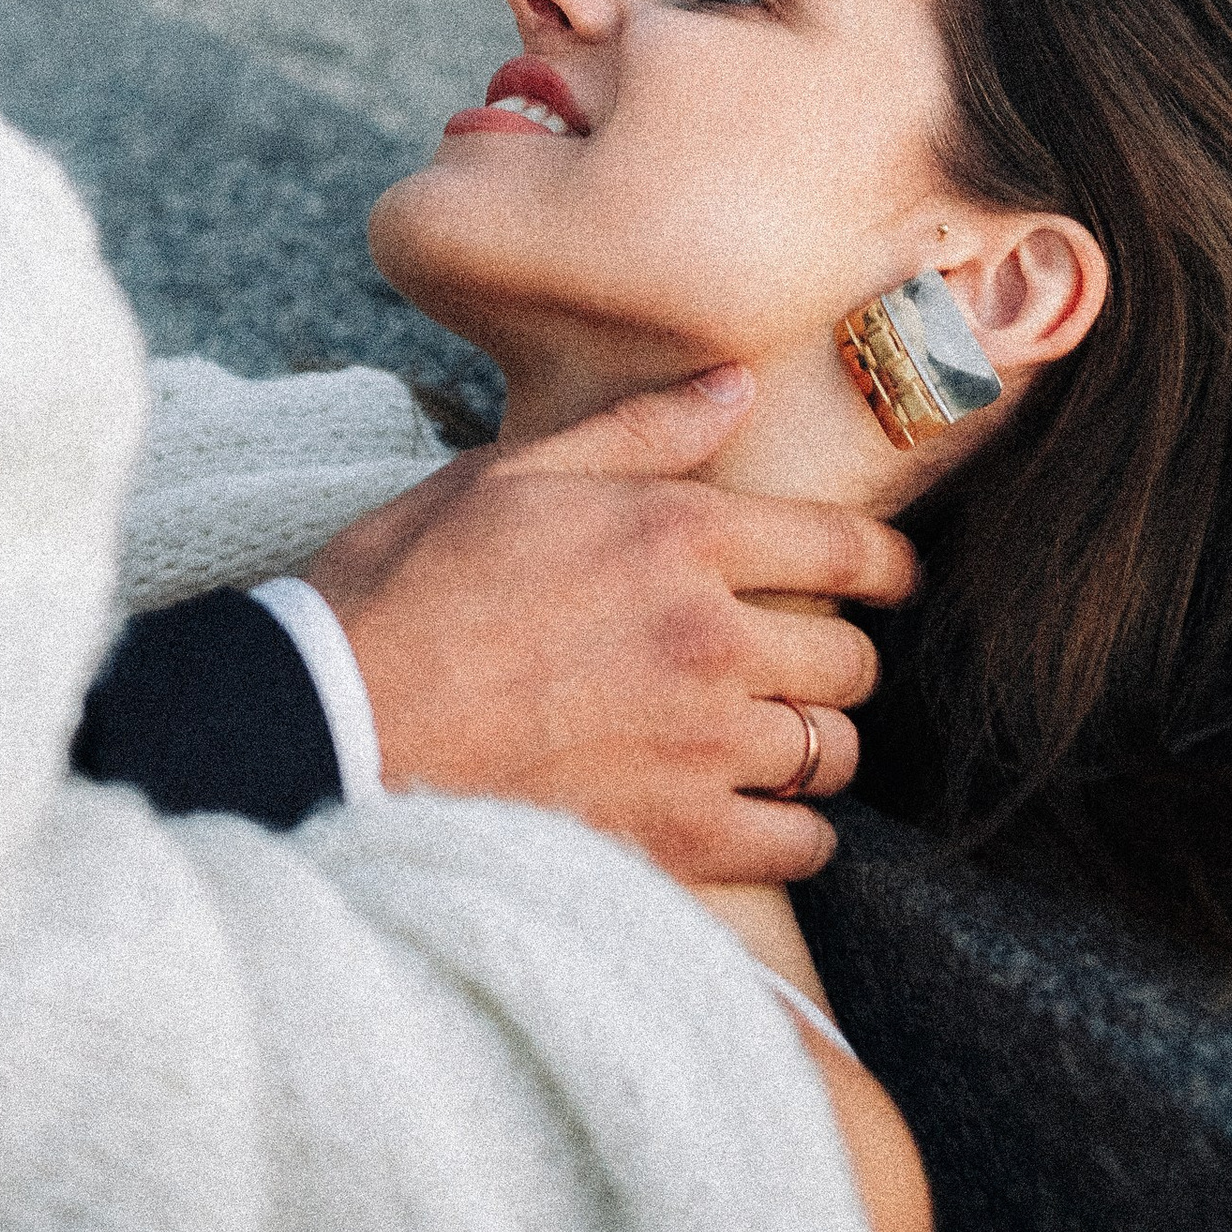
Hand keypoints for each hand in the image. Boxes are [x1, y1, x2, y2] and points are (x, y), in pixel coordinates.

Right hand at [303, 372, 917, 882]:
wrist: (340, 717)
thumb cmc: (411, 583)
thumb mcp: (513, 471)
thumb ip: (640, 430)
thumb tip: (735, 385)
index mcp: (678, 534)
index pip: (843, 546)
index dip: (886, 563)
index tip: (891, 577)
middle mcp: (711, 638)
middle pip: (849, 658)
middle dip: (837, 654)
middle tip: (801, 658)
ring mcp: (699, 746)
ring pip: (830, 753)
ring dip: (815, 743)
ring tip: (778, 736)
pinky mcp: (675, 838)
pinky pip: (797, 846)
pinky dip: (793, 832)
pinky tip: (757, 814)